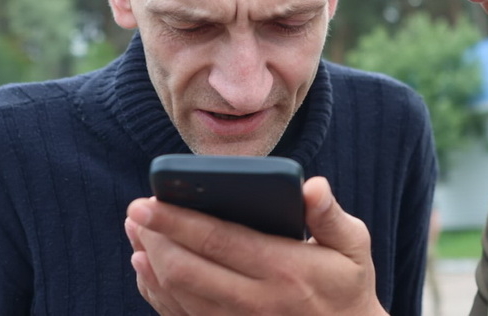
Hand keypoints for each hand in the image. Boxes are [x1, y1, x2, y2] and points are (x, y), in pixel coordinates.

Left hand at [124, 176, 387, 315]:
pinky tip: (145, 266)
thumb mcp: (353, 247)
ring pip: (178, 294)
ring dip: (150, 261)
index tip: (148, 202)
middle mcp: (256, 301)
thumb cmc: (347, 285)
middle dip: (154, 239)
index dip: (178, 221)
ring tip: (136, 232)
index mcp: (285, 269)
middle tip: (134, 212)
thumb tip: (311, 186)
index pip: (219, 241)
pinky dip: (156, 291)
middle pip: (187, 270)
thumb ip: (329, 215)